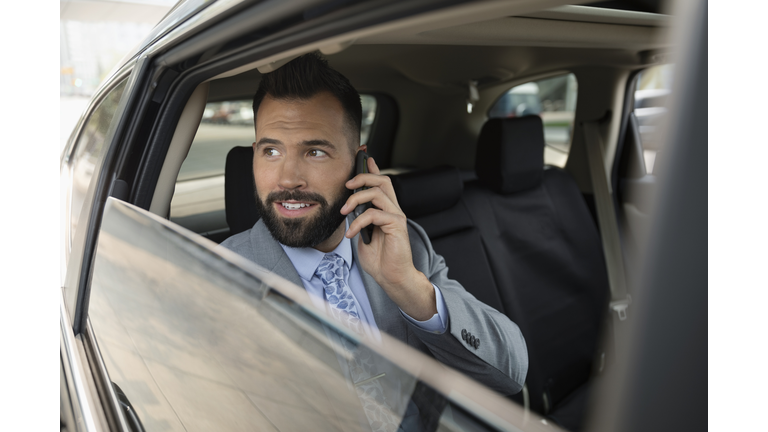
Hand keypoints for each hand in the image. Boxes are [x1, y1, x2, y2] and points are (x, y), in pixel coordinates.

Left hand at [341, 156, 436, 319]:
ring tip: (344, 212)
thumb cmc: (379, 260)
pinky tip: (351, 233)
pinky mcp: (396, 225)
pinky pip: (374, 214)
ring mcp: (396, 216)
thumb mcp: (363, 235)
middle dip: (363, 176)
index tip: (363, 156)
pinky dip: (358, 222)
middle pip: (382, 180)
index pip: (381, 182)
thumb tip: (349, 208)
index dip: (372, 167)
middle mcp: (394, 209)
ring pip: (377, 193)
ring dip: (356, 199)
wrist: (392, 278)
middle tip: (347, 185)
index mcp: (386, 210)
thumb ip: (359, 220)